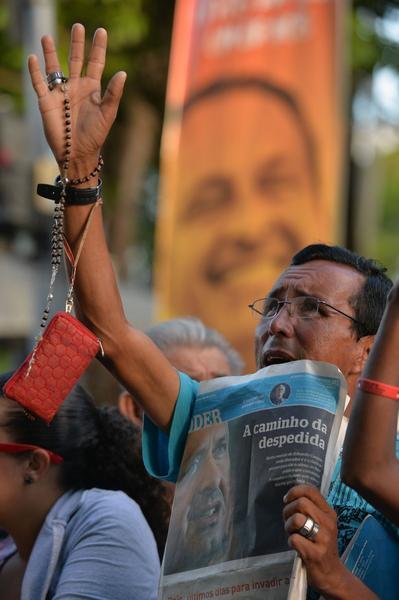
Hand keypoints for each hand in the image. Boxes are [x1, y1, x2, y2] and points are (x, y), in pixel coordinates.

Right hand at [28, 23, 125, 178]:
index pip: (96, 63)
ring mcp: (60, 93)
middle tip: (79, 26)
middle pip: (75, 59)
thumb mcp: (108, 114)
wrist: (78, 153)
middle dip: (77, 43)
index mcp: (92, 89)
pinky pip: (39, 83)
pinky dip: (35, 71)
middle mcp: (76, 87)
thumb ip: (113, 93)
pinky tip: (34, 58)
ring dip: (51, 53)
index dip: (98, 48)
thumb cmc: (95, 135)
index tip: (101, 31)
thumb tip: (123, 73)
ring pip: (54, 68)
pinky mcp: (47, 102)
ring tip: (47, 36)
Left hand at [283, 484, 348, 597]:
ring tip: (292, 534)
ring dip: (288, 526)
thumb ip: (309, 509)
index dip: (294, 491)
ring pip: (297, 519)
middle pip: (301, 503)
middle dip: (288, 511)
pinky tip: (296, 547)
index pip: (311, 490)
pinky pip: (294, 539)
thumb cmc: (320, 545)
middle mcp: (328, 523)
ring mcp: (323, 539)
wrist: (332, 574)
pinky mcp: (315, 554)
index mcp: (329, 513)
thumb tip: (290, 497)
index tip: (287, 500)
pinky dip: (291, 541)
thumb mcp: (321, 524)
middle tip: (288, 521)